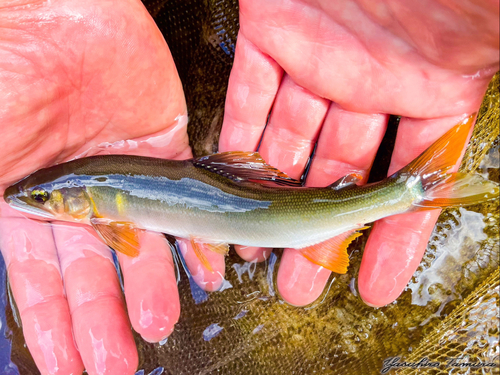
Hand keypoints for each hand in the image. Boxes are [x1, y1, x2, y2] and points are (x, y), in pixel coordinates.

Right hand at [0, 0, 190, 373]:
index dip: (54, 327)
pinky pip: (186, 204)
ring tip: (157, 327)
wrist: (57, 13)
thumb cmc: (7, 75)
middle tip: (116, 365)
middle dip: (102, 321)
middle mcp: (79, 196)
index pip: (41, 282)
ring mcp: (124, 175)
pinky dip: (195, 238)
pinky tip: (204, 272)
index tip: (68, 367)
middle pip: (93, 273)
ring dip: (150, 288)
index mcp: (28, 204)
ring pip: (141, 245)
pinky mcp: (166, 150)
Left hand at [219, 0, 498, 305]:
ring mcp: (317, 60)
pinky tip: (228, 182)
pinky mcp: (270, 33)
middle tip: (298, 285)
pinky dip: (238, 138)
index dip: (393, 238)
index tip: (374, 285)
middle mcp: (370, 82)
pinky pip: (249, 95)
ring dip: (270, 198)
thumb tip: (473, 165)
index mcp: (430, 87)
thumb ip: (489, 68)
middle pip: (338, 176)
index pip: (409, 182)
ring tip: (254, 250)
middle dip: (316, 234)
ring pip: (289, 146)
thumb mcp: (485, 34)